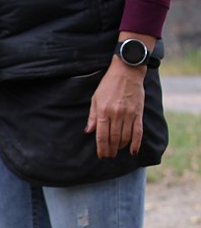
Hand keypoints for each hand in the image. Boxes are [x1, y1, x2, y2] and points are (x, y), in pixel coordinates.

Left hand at [86, 36, 151, 158]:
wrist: (127, 71)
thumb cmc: (108, 85)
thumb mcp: (95, 99)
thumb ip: (92, 116)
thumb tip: (88, 131)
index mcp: (103, 112)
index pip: (101, 136)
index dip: (101, 148)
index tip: (101, 155)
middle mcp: (116, 114)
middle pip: (113, 139)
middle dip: (110, 150)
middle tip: (109, 156)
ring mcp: (129, 114)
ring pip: (125, 137)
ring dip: (121, 147)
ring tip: (117, 151)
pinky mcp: (139, 113)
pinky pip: (138, 131)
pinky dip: (136, 143)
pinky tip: (133, 151)